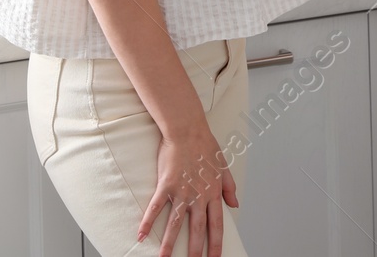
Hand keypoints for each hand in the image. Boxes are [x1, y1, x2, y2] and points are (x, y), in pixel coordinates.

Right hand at [139, 124, 236, 256]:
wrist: (188, 131)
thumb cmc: (206, 146)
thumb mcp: (224, 167)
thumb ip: (230, 188)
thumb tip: (235, 205)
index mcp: (213, 192)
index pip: (216, 224)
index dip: (216, 242)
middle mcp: (198, 195)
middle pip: (197, 229)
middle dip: (195, 250)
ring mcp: (182, 191)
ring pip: (175, 223)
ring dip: (169, 243)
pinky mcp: (166, 185)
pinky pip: (155, 208)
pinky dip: (147, 222)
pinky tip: (140, 235)